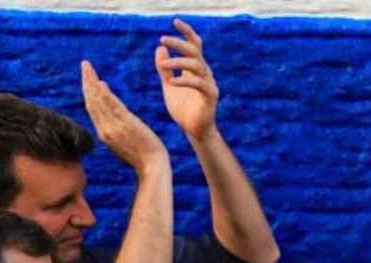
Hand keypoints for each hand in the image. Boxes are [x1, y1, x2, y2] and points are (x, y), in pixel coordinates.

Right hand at [81, 61, 166, 173]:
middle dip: (86, 82)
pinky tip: (100, 82)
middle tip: (84, 65)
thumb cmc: (143, 156)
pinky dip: (104, 94)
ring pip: (98, 101)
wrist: (153, 167)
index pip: (92, 108)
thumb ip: (118, 125)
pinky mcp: (126, 125)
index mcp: (104, 133)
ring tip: (87, 67)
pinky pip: (111, 107)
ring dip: (91, 82)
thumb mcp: (126, 139)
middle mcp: (105, 130)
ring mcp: (114, 128)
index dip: (89, 92)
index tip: (88, 79)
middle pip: (91, 101)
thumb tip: (113, 111)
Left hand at [156, 18, 218, 140]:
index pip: (194, 45)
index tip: (175, 22)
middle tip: (162, 38)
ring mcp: (209, 84)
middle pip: (194, 51)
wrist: (194, 131)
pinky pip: (199, 84)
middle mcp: (204, 73)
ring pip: (196, 65)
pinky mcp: (210, 97)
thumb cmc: (183, 109)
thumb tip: (160, 48)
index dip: (186, 32)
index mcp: (195, 69)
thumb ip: (165, 68)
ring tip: (163, 63)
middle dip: (179, 42)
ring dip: (178, 61)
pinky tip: (171, 82)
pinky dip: (184, 81)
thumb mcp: (168, 85)